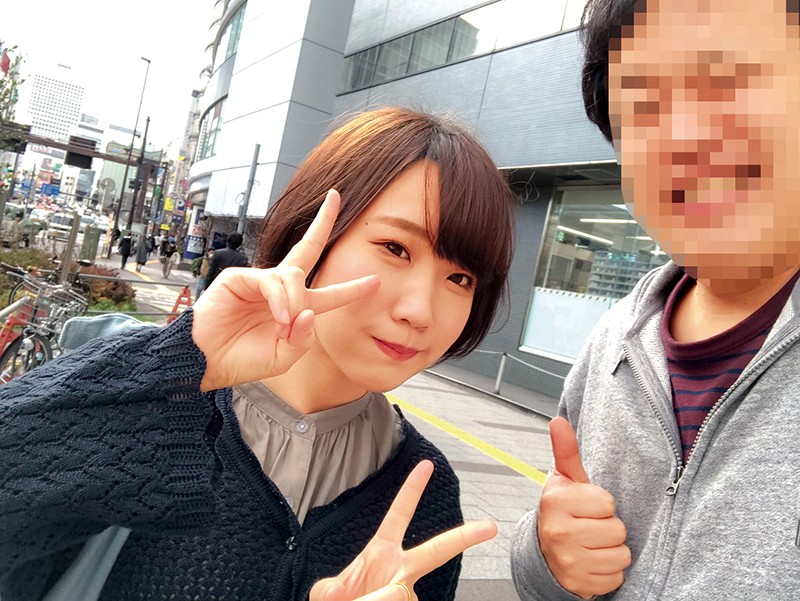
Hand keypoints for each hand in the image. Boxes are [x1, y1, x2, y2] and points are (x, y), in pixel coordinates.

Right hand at [192, 190, 379, 390]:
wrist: (207, 362)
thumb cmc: (243, 359)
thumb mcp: (284, 357)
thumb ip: (303, 339)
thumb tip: (310, 312)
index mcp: (295, 308)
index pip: (328, 294)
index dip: (352, 289)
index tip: (375, 281)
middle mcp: (280, 290)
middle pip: (307, 248)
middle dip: (322, 223)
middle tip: (335, 197)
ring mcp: (260, 281)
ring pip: (293, 275)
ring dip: (295, 301)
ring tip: (285, 324)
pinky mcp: (240, 277)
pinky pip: (271, 282)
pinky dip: (280, 300)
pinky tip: (278, 317)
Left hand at [310, 460, 496, 600]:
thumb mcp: (325, 594)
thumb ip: (333, 591)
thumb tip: (364, 594)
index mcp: (380, 552)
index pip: (399, 514)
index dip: (411, 490)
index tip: (427, 465)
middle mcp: (400, 570)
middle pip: (437, 550)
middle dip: (465, 537)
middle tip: (491, 527)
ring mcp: (408, 593)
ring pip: (403, 595)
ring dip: (380, 599)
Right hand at [537, 417, 630, 598]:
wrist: (546, 552)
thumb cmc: (564, 511)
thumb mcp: (565, 480)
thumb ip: (566, 451)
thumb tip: (558, 420)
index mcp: (555, 502)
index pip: (607, 502)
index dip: (602, 504)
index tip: (586, 507)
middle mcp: (557, 532)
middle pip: (617, 530)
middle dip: (609, 529)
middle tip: (590, 527)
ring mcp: (567, 561)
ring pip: (621, 555)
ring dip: (612, 551)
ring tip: (592, 545)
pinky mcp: (578, 584)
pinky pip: (616, 577)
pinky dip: (609, 572)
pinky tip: (592, 562)